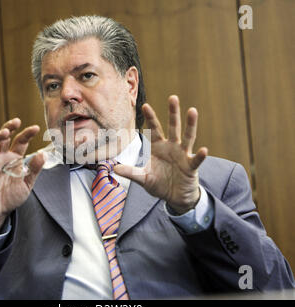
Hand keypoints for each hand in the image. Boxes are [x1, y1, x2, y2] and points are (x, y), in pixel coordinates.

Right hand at [0, 118, 44, 233]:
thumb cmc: (12, 196)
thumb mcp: (27, 184)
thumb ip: (34, 170)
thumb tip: (43, 154)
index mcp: (14, 159)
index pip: (20, 142)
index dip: (27, 134)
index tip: (35, 128)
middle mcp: (2, 158)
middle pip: (4, 139)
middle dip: (9, 129)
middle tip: (15, 121)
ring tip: (4, 132)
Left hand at [114, 95, 207, 213]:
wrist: (175, 197)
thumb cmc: (159, 184)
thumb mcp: (143, 178)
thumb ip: (130, 172)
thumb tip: (114, 168)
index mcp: (158, 147)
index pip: (154, 129)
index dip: (150, 118)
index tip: (145, 105)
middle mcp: (171, 147)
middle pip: (172, 127)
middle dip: (172, 113)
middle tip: (173, 97)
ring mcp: (183, 155)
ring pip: (188, 137)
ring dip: (190, 124)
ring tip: (192, 111)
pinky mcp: (191, 167)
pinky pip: (195, 160)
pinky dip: (199, 156)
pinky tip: (203, 150)